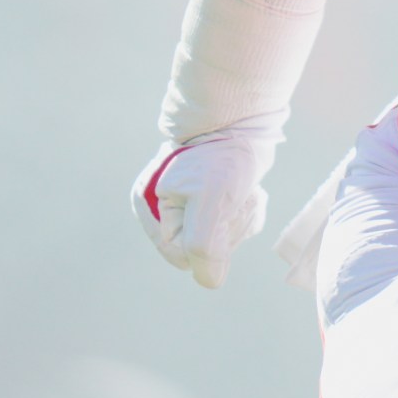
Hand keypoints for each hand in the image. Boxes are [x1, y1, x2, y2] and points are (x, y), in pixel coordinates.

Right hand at [130, 125, 276, 287]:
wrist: (245, 116)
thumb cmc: (224, 155)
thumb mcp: (211, 201)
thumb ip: (203, 246)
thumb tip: (209, 281)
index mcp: (149, 206)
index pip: (182, 254)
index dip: (208, 241)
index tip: (221, 208)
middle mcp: (162, 206)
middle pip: (201, 248)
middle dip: (226, 228)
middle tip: (234, 195)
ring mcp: (187, 202)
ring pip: (220, 238)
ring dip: (239, 219)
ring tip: (242, 189)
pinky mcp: (210, 197)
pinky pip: (232, 225)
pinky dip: (246, 212)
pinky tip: (248, 191)